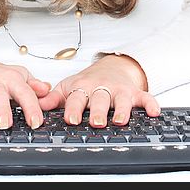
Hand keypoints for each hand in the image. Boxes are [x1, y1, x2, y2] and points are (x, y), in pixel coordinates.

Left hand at [37, 54, 158, 126]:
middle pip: (99, 99)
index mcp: (82, 87)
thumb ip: (52, 99)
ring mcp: (118, 90)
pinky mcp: (134, 93)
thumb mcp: (67, 87)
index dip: (73, 108)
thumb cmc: (86, 82)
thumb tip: (35, 107)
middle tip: (96, 122)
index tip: (71, 118)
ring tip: (120, 121)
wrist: (110, 67)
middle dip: (97, 111)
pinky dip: (151, 104)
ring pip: (121, 100)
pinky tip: (154, 112)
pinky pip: (145, 97)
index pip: (76, 98)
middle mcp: (100, 88)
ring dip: (121, 110)